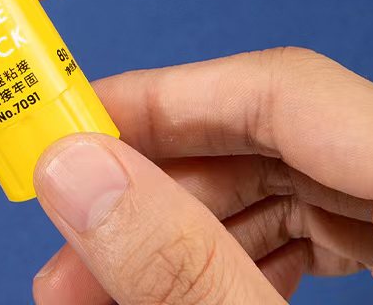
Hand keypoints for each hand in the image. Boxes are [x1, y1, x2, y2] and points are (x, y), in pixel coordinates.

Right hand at [33, 48, 372, 302]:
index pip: (280, 88)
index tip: (70, 127)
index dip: (161, 98)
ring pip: (277, 186)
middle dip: (153, 184)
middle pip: (268, 136)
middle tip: (68, 227)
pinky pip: (305, 226)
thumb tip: (73, 174)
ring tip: (94, 283)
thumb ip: (186, 264)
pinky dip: (227, 250)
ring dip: (177, 231)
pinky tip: (169, 287)